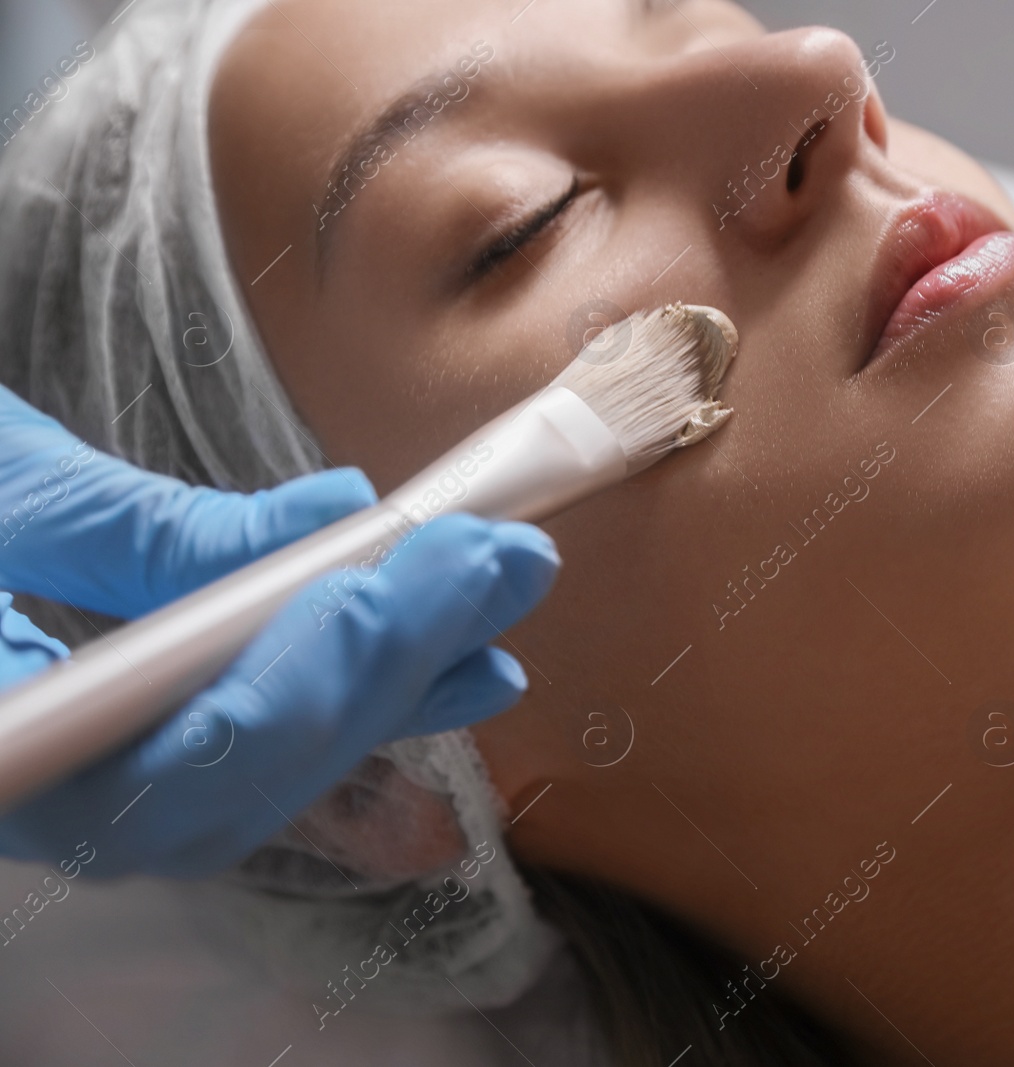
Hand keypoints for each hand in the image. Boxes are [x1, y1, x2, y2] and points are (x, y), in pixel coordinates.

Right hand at [0, 388, 558, 876]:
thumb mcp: (0, 494)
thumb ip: (155, 534)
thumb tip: (336, 516)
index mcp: (0, 755)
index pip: (176, 766)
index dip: (313, 677)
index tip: (415, 573)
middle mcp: (45, 805)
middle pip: (248, 777)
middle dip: (388, 664)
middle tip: (507, 560)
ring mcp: (83, 793)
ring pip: (261, 776)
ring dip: (393, 686)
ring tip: (497, 602)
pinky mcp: (120, 756)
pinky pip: (242, 755)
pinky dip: (342, 703)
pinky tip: (441, 662)